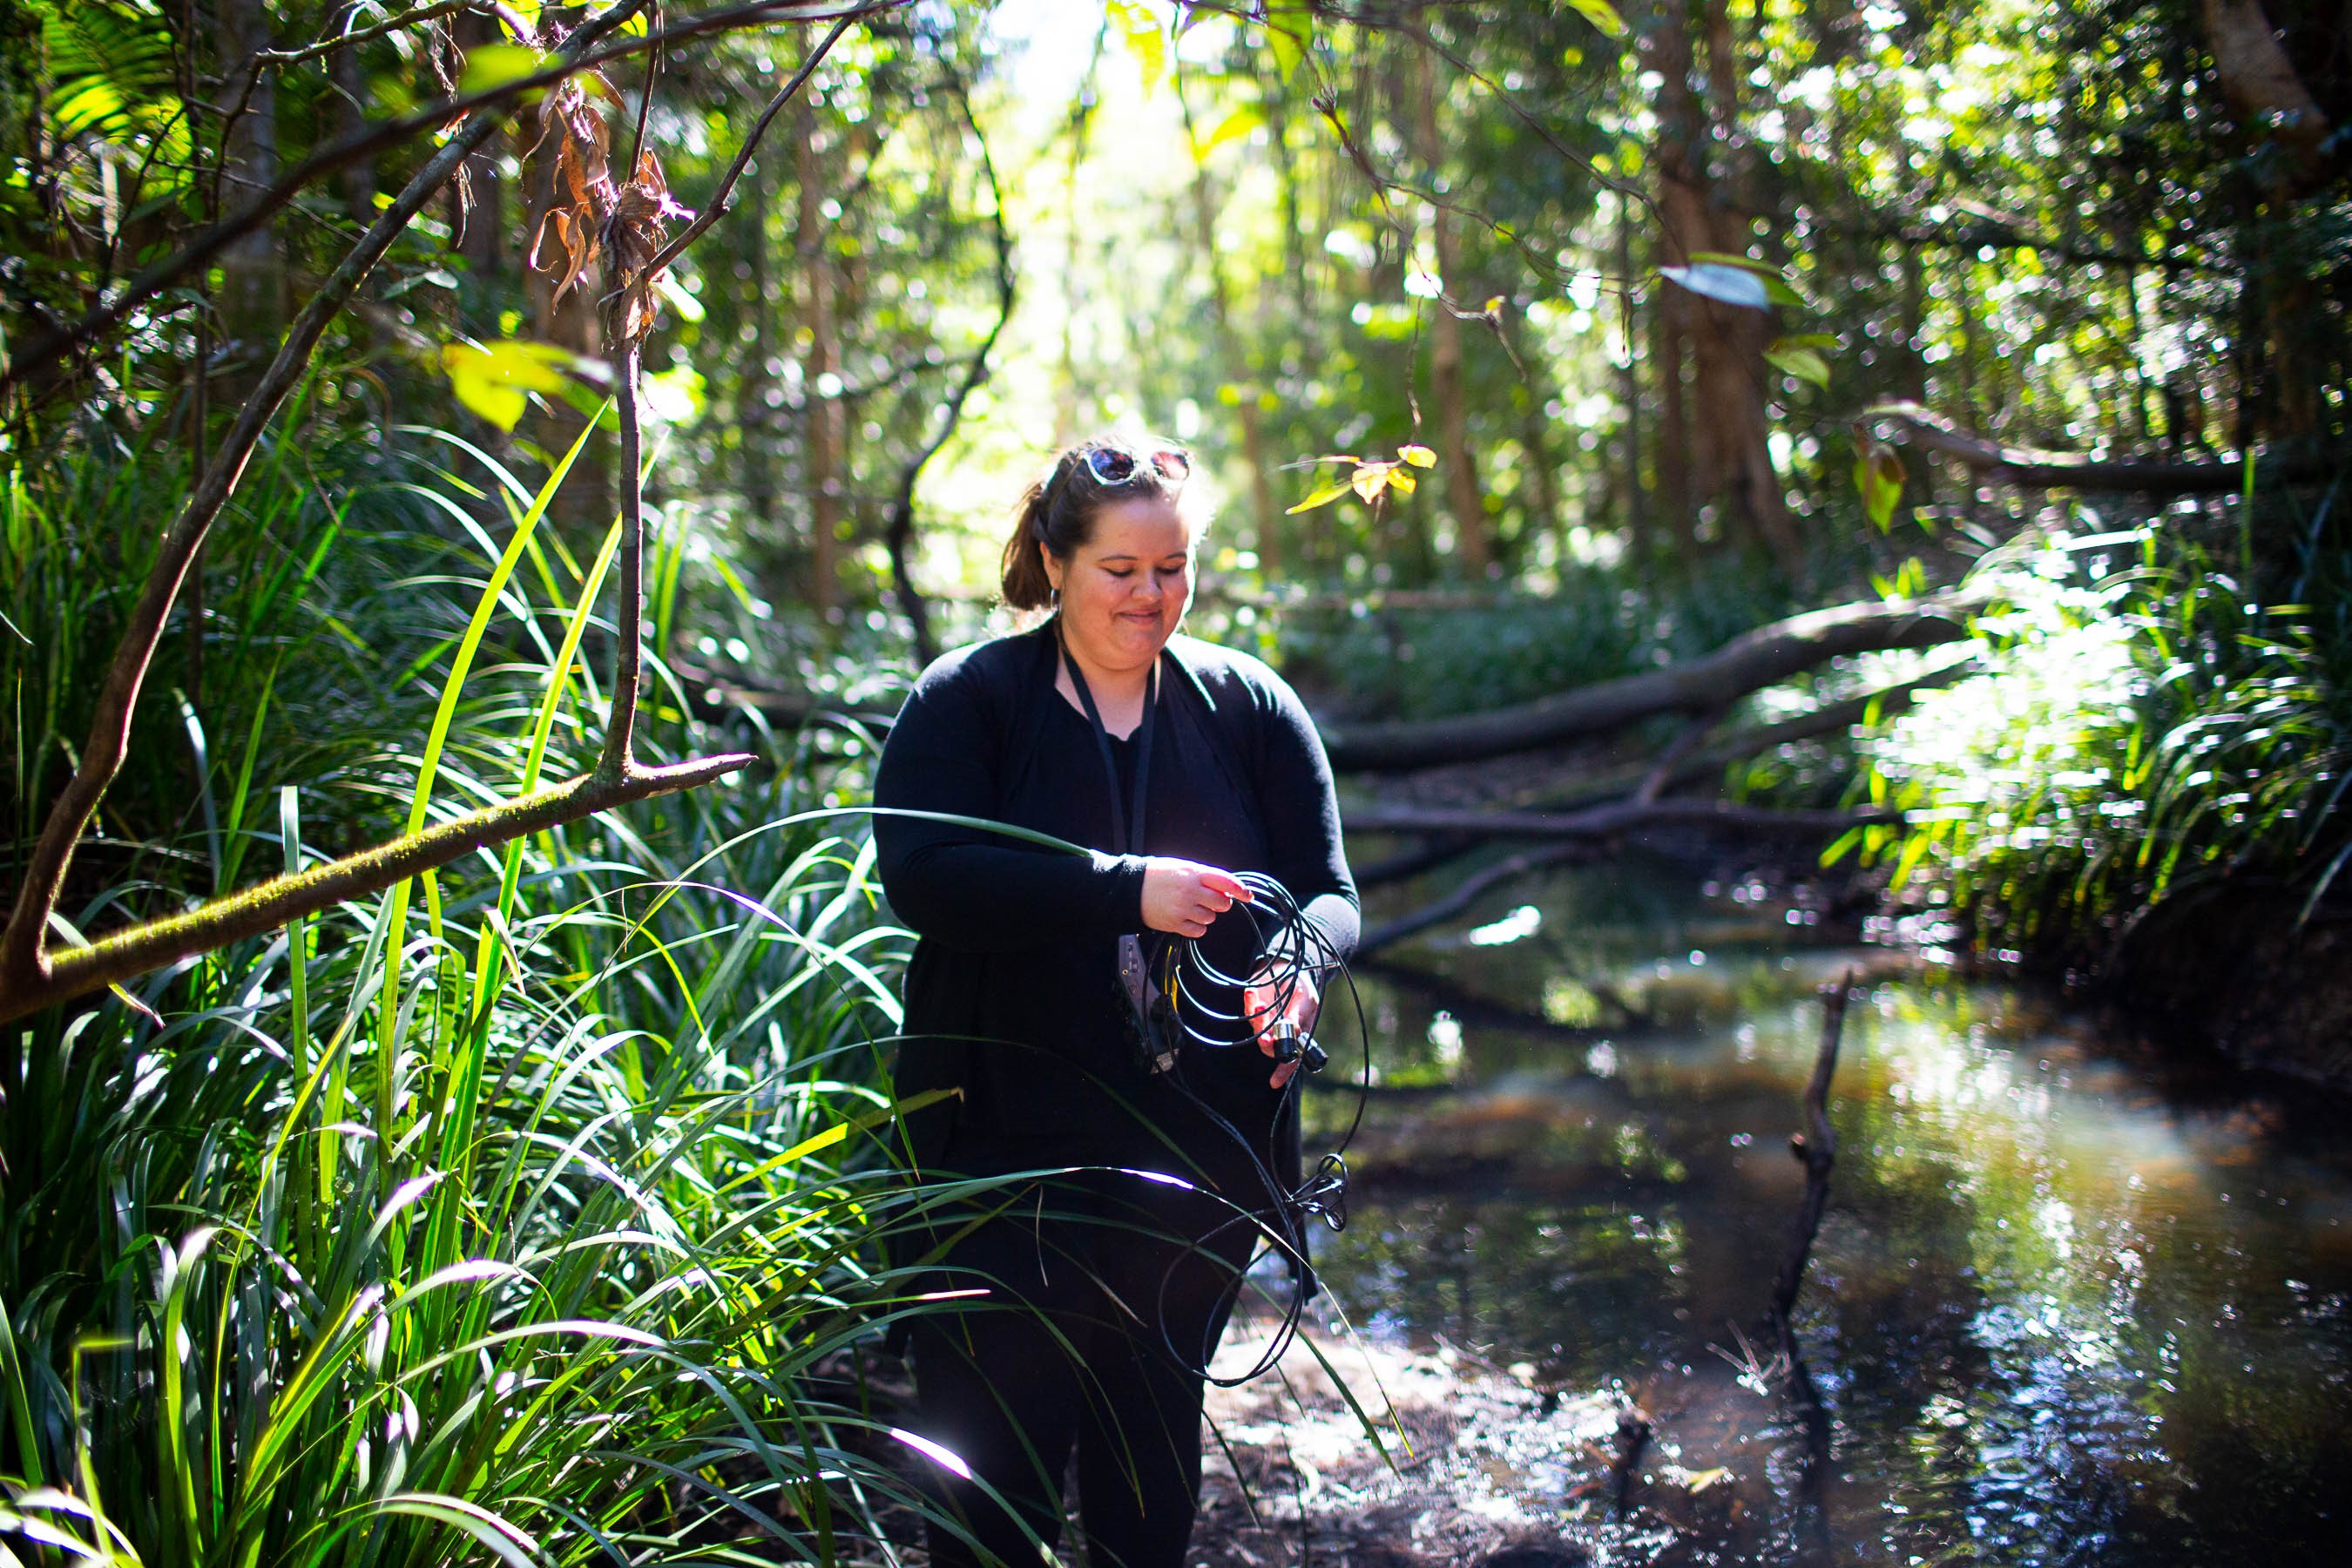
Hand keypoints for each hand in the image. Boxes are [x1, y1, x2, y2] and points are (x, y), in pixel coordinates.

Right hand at [1140, 858, 1251, 939]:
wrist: (1130, 888)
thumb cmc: (1157, 876)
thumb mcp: (1182, 867)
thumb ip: (1204, 876)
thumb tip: (1226, 888)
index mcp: (1194, 873)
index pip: (1226, 882)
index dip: (1240, 890)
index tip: (1247, 895)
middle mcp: (1190, 891)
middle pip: (1222, 903)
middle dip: (1220, 903)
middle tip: (1209, 900)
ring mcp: (1183, 908)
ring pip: (1211, 918)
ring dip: (1206, 914)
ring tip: (1190, 907)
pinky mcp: (1175, 923)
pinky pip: (1199, 931)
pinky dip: (1197, 927)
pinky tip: (1186, 918)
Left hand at [1244, 964, 1321, 1088]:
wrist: (1288, 966)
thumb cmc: (1302, 986)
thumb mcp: (1306, 999)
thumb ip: (1299, 1015)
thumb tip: (1292, 1031)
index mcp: (1298, 1033)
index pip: (1291, 1058)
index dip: (1283, 1071)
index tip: (1274, 1083)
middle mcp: (1279, 1032)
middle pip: (1270, 1047)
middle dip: (1266, 1043)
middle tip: (1264, 1038)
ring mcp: (1265, 1021)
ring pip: (1257, 1031)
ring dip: (1257, 1020)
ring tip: (1260, 1002)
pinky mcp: (1254, 1009)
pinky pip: (1249, 1011)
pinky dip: (1249, 1002)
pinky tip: (1252, 991)